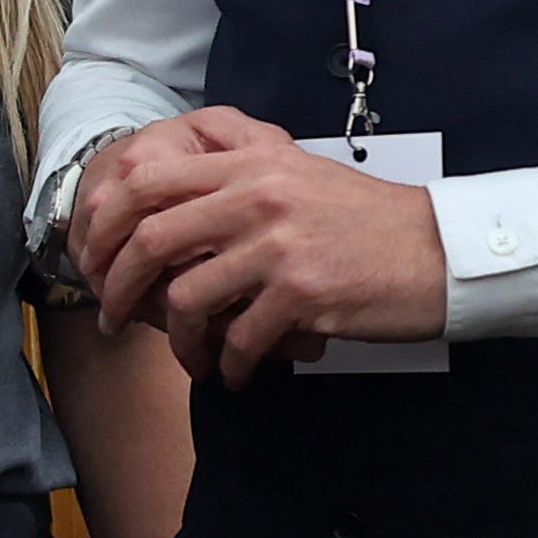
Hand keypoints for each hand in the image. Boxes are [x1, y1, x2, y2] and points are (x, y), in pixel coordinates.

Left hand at [79, 107, 446, 386]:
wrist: (444, 249)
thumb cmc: (365, 219)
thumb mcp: (295, 171)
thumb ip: (231, 173)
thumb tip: (157, 200)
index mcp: (248, 163)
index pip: (145, 181)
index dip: (103, 222)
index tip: (93, 257)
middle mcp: (256, 197)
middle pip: (149, 240)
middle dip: (116, 287)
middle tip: (113, 316)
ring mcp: (279, 245)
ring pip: (186, 297)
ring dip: (176, 338)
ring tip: (187, 356)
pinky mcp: (303, 293)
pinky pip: (240, 338)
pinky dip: (230, 364)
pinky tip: (235, 373)